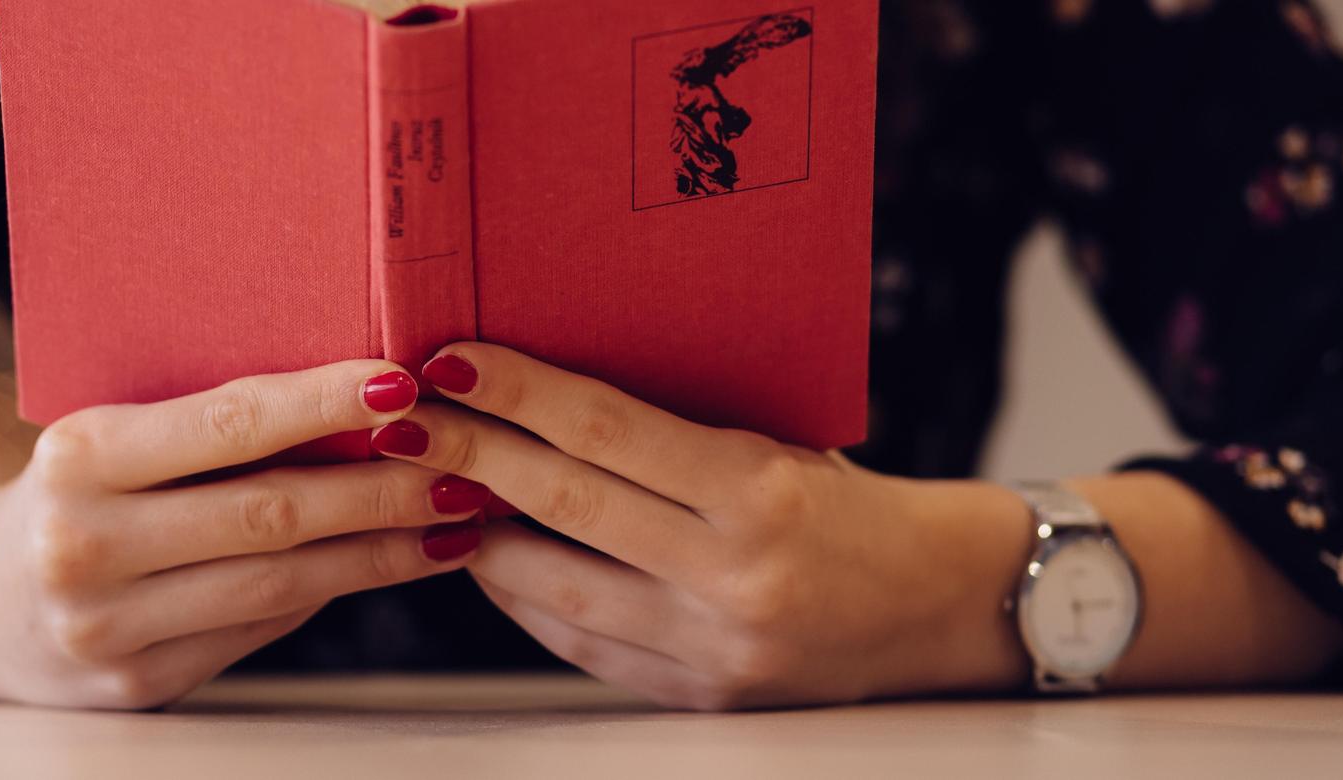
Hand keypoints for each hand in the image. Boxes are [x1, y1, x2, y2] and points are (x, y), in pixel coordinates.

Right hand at [0, 360, 488, 708]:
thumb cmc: (71, 493)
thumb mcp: (109, 440)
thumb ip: (209, 429)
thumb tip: (363, 404)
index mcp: (80, 458)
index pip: (227, 422)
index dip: (323, 402)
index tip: (404, 381)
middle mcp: (86, 545)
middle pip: (270, 513)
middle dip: (382, 489)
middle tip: (465, 465)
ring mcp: (109, 627)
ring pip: (280, 584)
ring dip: (381, 551)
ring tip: (453, 520)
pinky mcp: (139, 685)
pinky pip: (259, 630)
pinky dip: (332, 591)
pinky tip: (389, 563)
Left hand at [371, 343, 1032, 709]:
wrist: (938, 604)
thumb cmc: (850, 503)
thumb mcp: (782, 442)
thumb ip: (677, 429)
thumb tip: (551, 388)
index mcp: (760, 492)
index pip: (607, 431)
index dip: (518, 392)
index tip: (451, 360)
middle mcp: (732, 575)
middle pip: (564, 505)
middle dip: (469, 454)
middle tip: (404, 417)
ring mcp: (712, 647)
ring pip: (555, 588)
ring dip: (477, 534)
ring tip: (426, 486)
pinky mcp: (699, 694)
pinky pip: (582, 644)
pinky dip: (526, 599)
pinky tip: (489, 557)